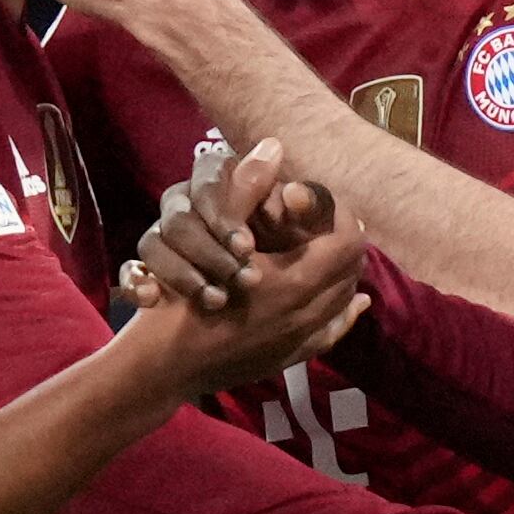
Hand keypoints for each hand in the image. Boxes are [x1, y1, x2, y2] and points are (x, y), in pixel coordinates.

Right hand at [113, 139, 369, 393]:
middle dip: (341, 240)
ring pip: (345, 300)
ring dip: (340, 272)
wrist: (162, 368)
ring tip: (325, 251)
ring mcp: (301, 341)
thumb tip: (273, 146)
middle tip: (321, 221)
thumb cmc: (180, 301)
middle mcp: (307, 313)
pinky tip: (350, 305)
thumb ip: (245, 192)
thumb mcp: (211, 238)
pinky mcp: (290, 359)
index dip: (338, 212)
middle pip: (351, 269)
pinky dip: (344, 313)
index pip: (347, 239)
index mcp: (294, 282)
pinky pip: (333, 333)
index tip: (316, 200)